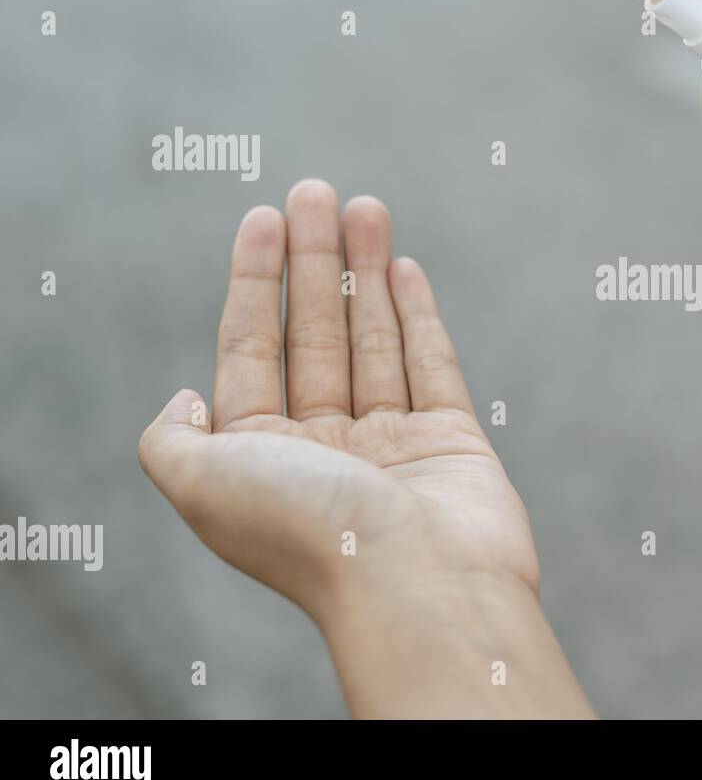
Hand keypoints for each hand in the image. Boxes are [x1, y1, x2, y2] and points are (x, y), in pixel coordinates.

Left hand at [139, 180, 590, 716]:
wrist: (420, 587)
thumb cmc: (311, 533)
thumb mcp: (201, 484)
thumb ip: (171, 438)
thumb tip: (186, 395)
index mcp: (261, 458)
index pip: (251, 349)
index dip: (254, 279)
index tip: (264, 214)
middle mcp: (324, 448)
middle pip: (313, 334)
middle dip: (312, 260)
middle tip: (317, 192)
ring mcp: (391, 444)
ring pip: (374, 339)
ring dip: (366, 272)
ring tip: (366, 206)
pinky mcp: (450, 441)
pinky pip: (432, 365)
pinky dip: (417, 316)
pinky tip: (403, 268)